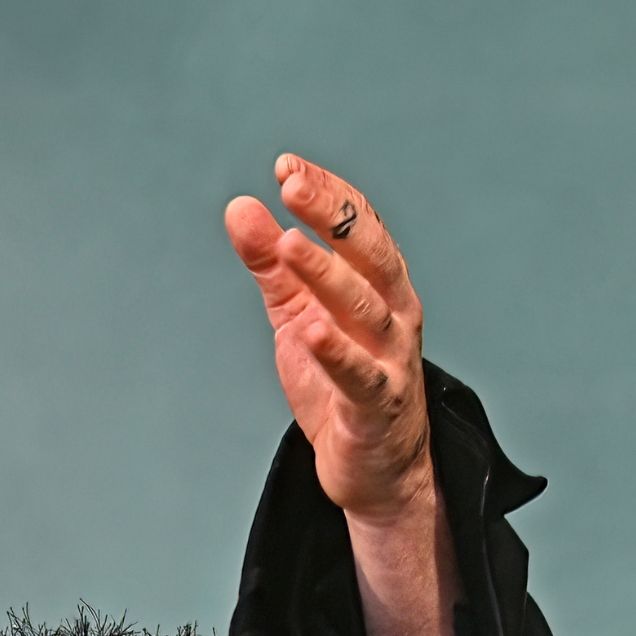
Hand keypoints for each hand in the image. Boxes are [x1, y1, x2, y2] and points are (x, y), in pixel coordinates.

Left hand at [226, 156, 479, 635]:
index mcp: (380, 287)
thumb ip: (271, 265)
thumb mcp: (297, 315)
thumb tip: (241, 207)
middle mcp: (395, 315)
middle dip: (331, 216)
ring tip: (289, 244)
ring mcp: (391, 360)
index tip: (286, 166)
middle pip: (369, 254)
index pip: (359, 226)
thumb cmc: (339, 384)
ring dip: (326, 274)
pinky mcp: (376, 405)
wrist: (374, 468)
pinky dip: (335, 350)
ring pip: (363, 307)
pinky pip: (358, 374)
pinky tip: (310, 328)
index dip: (327, 193)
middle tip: (292, 184)